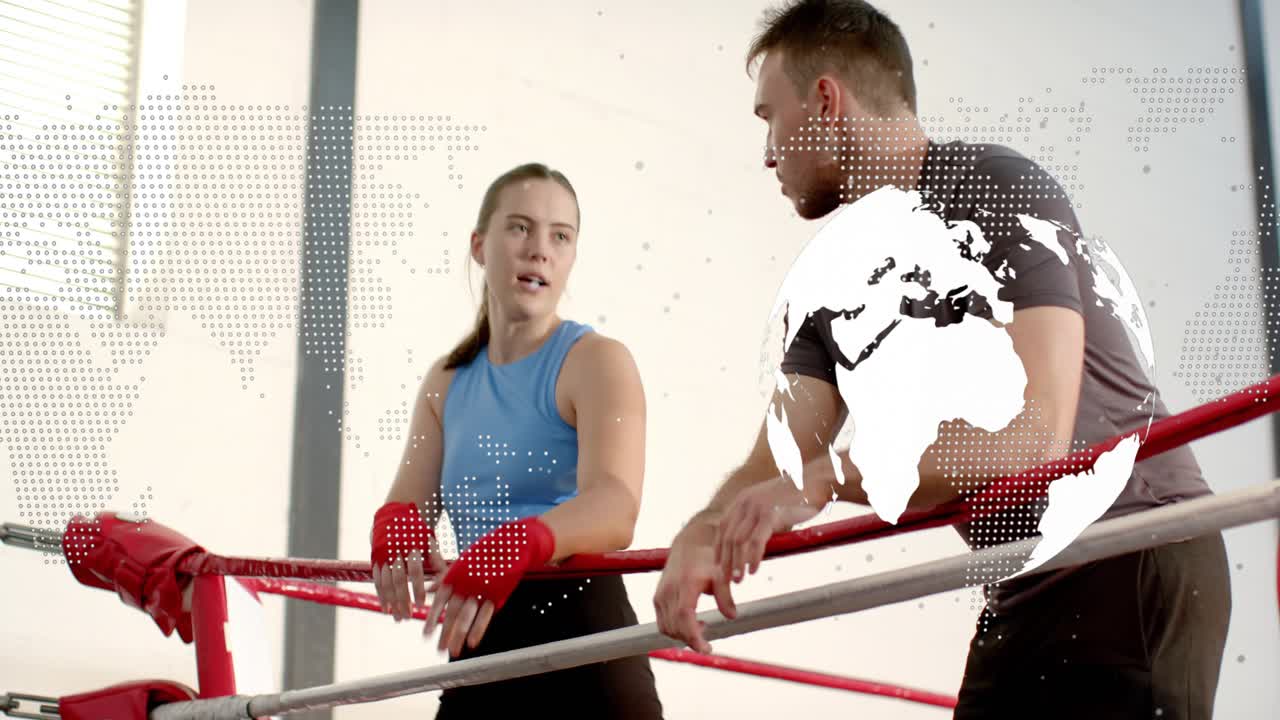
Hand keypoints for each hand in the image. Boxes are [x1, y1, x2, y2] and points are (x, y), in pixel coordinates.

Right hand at [370, 502, 443, 621]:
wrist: (395, 514)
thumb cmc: (419, 531)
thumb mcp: (430, 540)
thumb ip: (437, 559)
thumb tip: (445, 580)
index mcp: (412, 543)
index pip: (414, 569)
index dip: (417, 587)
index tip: (421, 604)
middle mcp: (395, 549)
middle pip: (398, 579)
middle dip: (402, 600)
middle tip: (408, 617)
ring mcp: (382, 554)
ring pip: (386, 582)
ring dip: (391, 602)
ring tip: (398, 618)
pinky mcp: (375, 559)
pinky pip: (377, 580)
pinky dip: (381, 595)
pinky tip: (386, 609)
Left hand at [424, 517, 555, 656]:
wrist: (511, 544)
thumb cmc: (484, 553)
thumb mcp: (462, 562)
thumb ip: (444, 577)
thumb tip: (427, 589)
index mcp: (455, 575)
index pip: (440, 601)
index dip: (432, 618)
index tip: (426, 634)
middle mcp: (465, 583)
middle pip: (452, 613)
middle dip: (445, 632)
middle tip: (439, 649)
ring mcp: (481, 589)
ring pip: (467, 616)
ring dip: (459, 635)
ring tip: (453, 651)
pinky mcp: (497, 593)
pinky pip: (485, 615)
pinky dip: (478, 629)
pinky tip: (472, 642)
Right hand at [653, 521, 737, 653]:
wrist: (690, 543)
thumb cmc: (707, 558)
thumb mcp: (721, 574)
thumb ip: (725, 596)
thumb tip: (732, 616)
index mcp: (686, 583)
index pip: (685, 616)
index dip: (693, 636)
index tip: (705, 649)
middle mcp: (669, 589)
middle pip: (675, 626)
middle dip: (691, 640)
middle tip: (707, 643)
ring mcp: (661, 594)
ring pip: (666, 627)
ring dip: (682, 635)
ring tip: (701, 628)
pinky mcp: (657, 597)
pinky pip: (662, 622)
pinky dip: (674, 629)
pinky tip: (691, 622)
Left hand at [714, 477, 818, 584]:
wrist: (816, 481)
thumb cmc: (797, 498)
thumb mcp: (771, 507)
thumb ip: (759, 522)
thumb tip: (753, 548)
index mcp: (742, 499)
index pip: (723, 528)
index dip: (719, 549)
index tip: (719, 567)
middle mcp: (745, 502)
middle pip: (727, 537)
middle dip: (725, 561)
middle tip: (725, 580)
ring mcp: (756, 507)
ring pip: (738, 541)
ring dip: (736, 563)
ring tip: (738, 580)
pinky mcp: (770, 514)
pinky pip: (756, 541)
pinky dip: (752, 558)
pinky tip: (753, 571)